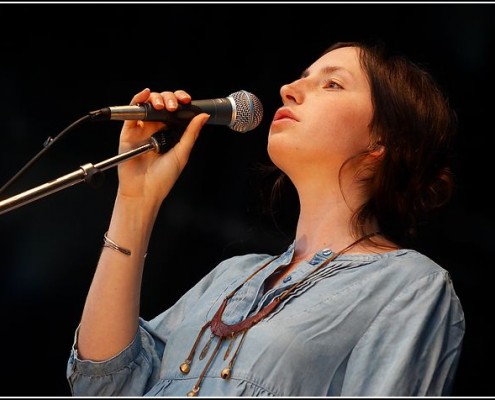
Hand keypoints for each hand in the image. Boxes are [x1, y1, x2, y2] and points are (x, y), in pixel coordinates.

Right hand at [116, 88, 209, 204]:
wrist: (144, 191)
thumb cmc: (163, 178)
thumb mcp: (182, 153)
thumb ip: (191, 133)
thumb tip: (203, 116)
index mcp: (170, 133)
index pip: (176, 111)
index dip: (180, 101)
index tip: (187, 100)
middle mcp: (156, 129)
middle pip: (162, 104)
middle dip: (169, 99)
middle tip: (173, 107)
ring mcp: (142, 129)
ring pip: (148, 104)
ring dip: (156, 99)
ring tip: (162, 106)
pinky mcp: (129, 132)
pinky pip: (132, 112)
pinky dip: (138, 100)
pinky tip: (145, 95)